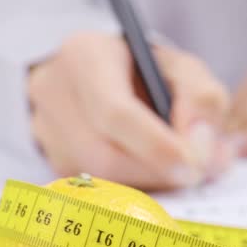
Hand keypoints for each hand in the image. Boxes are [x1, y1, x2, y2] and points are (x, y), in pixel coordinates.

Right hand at [28, 31, 234, 189]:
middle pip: (104, 155)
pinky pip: (93, 191)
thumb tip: (202, 150)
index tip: (193, 167)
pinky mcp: (51, 161)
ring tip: (178, 171)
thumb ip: (202, 100)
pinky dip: (131, 190)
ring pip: (98, 180)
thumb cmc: (145, 70)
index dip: (155, 146)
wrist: (101, 73)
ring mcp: (45, 130)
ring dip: (147, 184)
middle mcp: (52, 91)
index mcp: (85, 55)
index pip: (114, 112)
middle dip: (156, 172)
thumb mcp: (182, 68)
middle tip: (195, 175)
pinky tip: (152, 173)